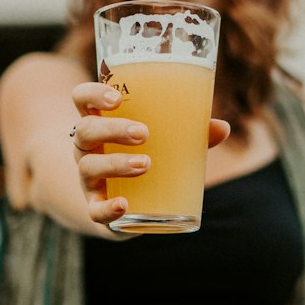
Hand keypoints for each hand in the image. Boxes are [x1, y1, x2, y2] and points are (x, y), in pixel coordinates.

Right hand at [70, 82, 229, 229]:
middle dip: (113, 129)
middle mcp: (88, 149)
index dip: (92, 94)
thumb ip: (190, 134)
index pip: (82, 99)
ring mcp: (88, 180)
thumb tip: (222, 128)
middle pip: (85, 130)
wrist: (128, 205)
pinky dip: (108, 208)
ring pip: (89, 167)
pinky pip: (94, 210)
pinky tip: (124, 205)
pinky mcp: (96, 208)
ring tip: (145, 164)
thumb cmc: (146, 158)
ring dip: (116, 164)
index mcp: (101, 123)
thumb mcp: (164, 143)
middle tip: (144, 133)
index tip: (117, 98)